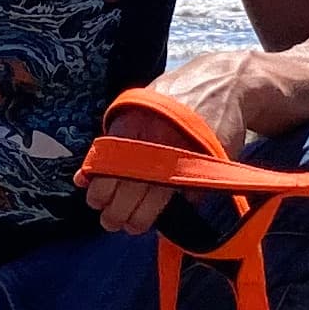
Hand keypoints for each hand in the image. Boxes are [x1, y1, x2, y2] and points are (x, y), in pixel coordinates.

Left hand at [75, 47, 261, 235]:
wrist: (227, 84)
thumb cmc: (174, 98)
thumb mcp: (137, 109)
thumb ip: (110, 145)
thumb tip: (81, 180)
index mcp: (134, 125)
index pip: (108, 167)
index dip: (100, 191)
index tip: (97, 203)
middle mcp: (156, 140)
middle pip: (130, 187)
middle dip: (116, 212)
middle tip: (111, 222)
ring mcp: (182, 153)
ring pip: (155, 198)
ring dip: (139, 218)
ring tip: (131, 225)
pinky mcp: (205, 164)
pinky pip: (185, 195)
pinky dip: (173, 206)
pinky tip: (160, 213)